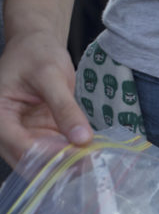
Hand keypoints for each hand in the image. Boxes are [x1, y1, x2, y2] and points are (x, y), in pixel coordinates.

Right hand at [0, 34, 91, 165]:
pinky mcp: (38, 135)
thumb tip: (82, 139)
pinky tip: (91, 154)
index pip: (20, 146)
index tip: (81, 158)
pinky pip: (53, 152)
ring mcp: (21, 135)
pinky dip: (70, 155)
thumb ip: (65, 108)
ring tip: (95, 161)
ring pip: (41, 163)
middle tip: (94, 164)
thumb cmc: (37, 54)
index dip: (50, 157)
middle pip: (29, 161)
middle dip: (60, 166)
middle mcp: (5, 131)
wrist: (37, 47)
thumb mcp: (51, 76)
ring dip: (66, 164)